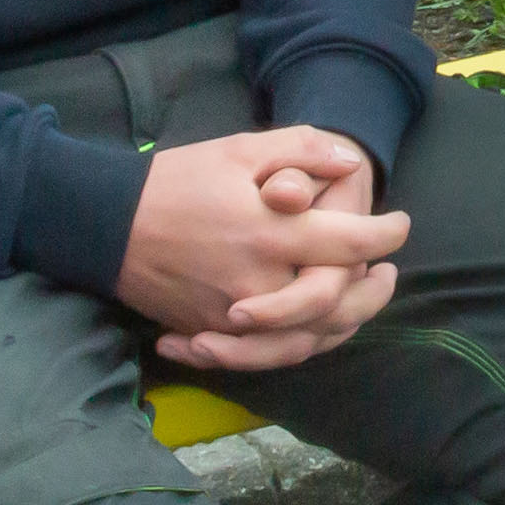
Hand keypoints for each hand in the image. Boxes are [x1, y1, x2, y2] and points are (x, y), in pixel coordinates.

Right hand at [119, 129, 407, 371]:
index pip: (348, 244)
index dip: (385, 235)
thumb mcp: (240, 150)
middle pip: (335, 306)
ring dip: (341, 325)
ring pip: (304, 340)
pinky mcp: (211, 333)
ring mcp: (233, 316)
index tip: (399, 225)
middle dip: (372, 293)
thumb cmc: (175, 180)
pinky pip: (265, 355)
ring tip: (359, 300)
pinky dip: (296, 346)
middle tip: (387, 272)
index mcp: (270, 232)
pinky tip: (314, 328)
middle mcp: (258, 282)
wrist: (105, 225)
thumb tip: (350, 161)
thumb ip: (302, 150)